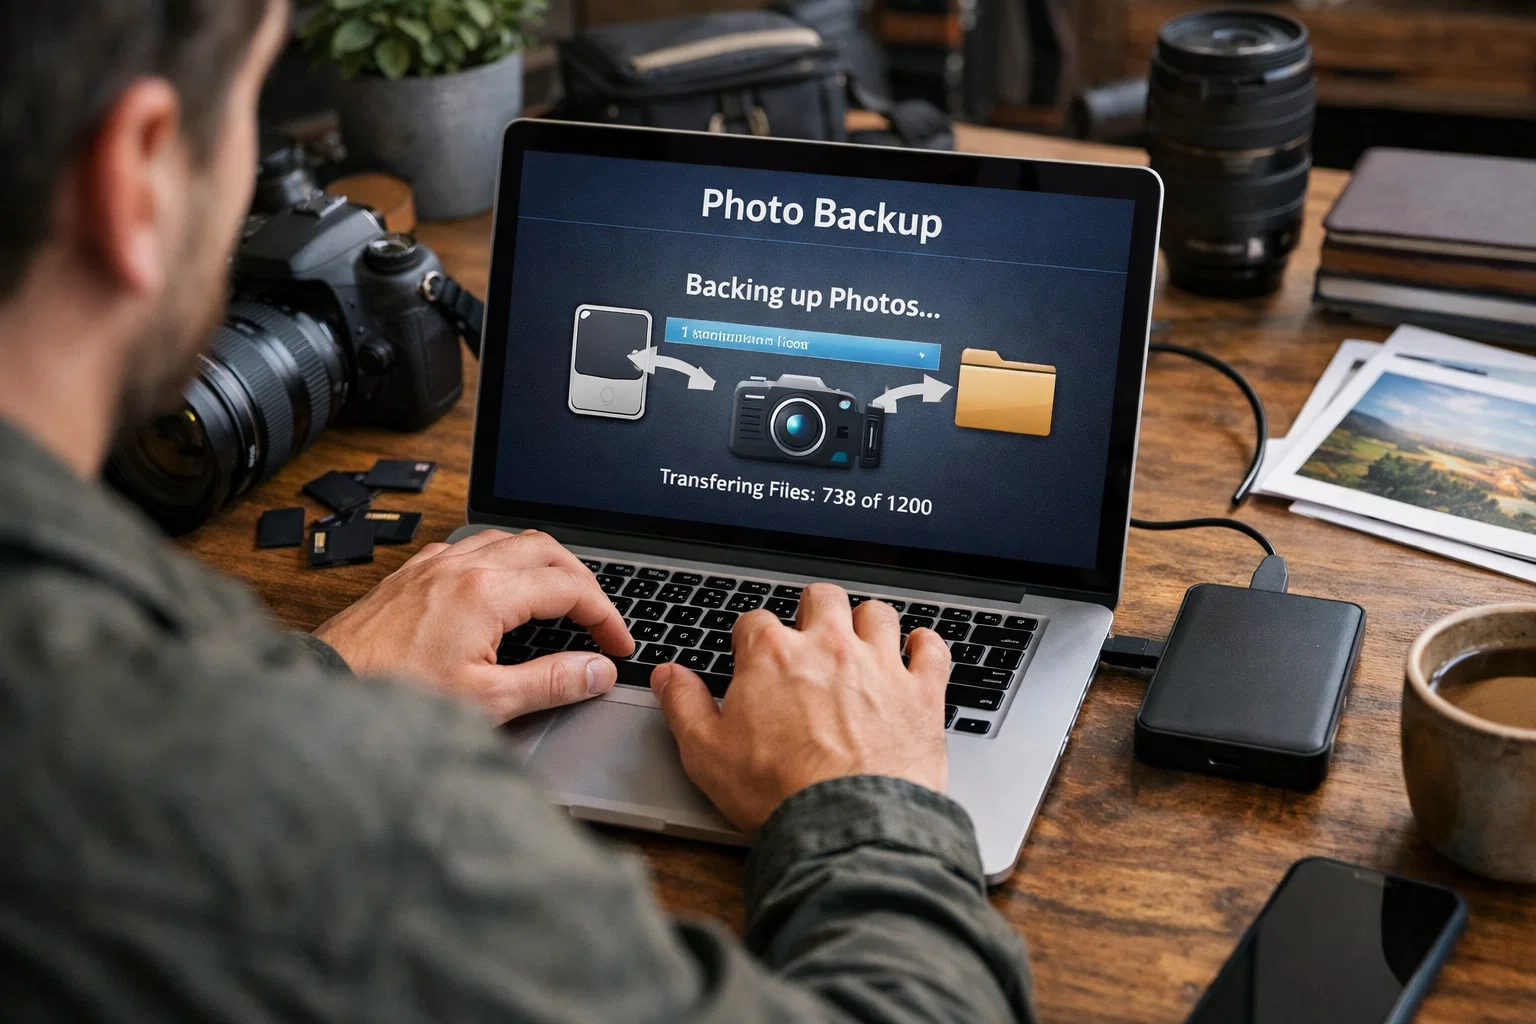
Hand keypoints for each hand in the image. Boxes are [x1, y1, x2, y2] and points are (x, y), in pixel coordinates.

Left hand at [315, 530, 634, 721]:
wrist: (326, 687)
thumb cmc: (394, 695)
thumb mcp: (487, 700)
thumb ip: (551, 682)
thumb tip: (596, 671)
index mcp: (487, 593)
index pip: (570, 588)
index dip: (605, 616)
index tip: (617, 644)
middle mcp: (462, 566)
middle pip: (546, 549)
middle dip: (582, 581)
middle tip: (597, 618)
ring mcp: (434, 564)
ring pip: (508, 540)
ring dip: (543, 564)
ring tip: (559, 599)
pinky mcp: (412, 573)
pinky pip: (470, 547)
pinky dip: (501, 561)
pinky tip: (499, 591)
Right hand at [650, 583, 949, 832]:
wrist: (847, 822)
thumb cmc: (779, 792)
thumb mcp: (706, 754)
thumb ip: (684, 706)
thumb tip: (668, 676)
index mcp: (772, 656)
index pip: (754, 622)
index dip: (751, 639)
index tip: (752, 658)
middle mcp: (828, 647)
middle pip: (820, 597)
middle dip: (812, 610)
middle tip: (809, 636)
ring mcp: (878, 665)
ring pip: (877, 613)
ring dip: (867, 623)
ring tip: (860, 642)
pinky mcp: (920, 692)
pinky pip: (932, 648)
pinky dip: (925, 646)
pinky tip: (917, 652)